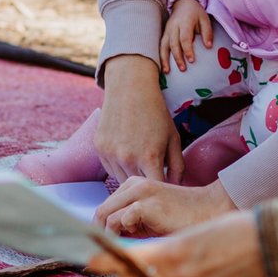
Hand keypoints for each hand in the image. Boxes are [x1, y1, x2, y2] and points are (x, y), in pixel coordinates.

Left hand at [90, 207, 264, 276]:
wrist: (274, 242)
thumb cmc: (236, 227)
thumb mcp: (195, 233)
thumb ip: (172, 249)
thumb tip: (151, 260)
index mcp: (178, 252)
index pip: (134, 261)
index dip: (111, 262)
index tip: (90, 261)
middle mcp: (184, 276)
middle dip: (129, 274)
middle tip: (114, 266)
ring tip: (154, 267)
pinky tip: (197, 270)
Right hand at [95, 55, 181, 181]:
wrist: (130, 88)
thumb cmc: (155, 113)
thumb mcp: (173, 138)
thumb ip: (177, 166)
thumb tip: (176, 186)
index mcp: (150, 157)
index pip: (157, 188)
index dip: (163, 188)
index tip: (166, 186)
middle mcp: (127, 158)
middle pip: (138, 187)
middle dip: (147, 184)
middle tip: (153, 176)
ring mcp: (111, 154)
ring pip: (122, 181)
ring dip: (132, 177)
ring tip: (140, 165)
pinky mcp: (99, 149)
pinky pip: (110, 169)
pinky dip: (119, 168)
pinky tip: (127, 155)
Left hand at [96, 177, 236, 236]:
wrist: (210, 209)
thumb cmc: (181, 219)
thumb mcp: (148, 221)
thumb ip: (127, 226)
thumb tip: (104, 242)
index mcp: (131, 186)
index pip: (104, 209)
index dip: (99, 230)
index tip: (99, 248)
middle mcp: (133, 185)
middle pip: (100, 212)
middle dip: (100, 235)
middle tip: (106, 255)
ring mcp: (140, 193)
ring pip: (107, 217)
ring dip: (112, 237)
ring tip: (125, 249)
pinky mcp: (147, 204)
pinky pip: (122, 220)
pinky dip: (124, 234)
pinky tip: (139, 241)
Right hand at [160, 0, 212, 71]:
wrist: (184, 2)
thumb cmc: (196, 13)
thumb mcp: (205, 19)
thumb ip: (207, 32)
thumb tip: (209, 46)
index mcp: (185, 22)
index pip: (185, 38)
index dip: (187, 50)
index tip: (192, 60)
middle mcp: (174, 26)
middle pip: (173, 44)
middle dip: (177, 57)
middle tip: (183, 69)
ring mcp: (167, 30)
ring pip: (164, 46)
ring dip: (165, 59)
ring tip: (167, 71)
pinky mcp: (164, 33)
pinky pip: (160, 45)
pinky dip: (160, 56)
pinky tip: (162, 65)